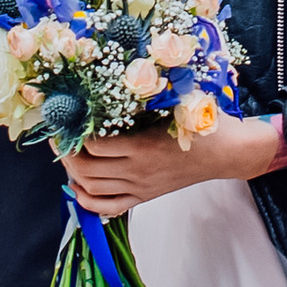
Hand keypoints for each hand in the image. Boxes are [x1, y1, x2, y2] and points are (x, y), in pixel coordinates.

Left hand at [69, 112, 286, 209]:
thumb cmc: (202, 122)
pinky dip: (88, 201)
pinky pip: (109, 207)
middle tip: (59, 137)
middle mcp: (138, 171)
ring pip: (93, 189)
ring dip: (73, 174)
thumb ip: (147, 93)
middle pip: (87, 170)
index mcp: (144, 146)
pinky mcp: (144, 197)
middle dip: (66, 154)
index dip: (75, 134)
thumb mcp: (176, 101)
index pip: (94, 146)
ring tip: (67, 156)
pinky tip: (78, 188)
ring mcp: (140, 187)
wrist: (226, 152)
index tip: (67, 118)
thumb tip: (115, 78)